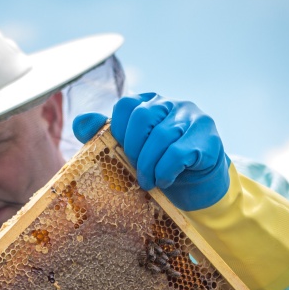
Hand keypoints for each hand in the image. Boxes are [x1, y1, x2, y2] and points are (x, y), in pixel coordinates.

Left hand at [72, 93, 230, 210]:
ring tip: (148, 183)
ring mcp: (193, 118)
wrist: (198, 187)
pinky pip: (179, 152)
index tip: (121, 152)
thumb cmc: (160, 165)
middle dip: (133, 148)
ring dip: (149, 165)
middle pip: (142, 116)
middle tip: (135, 171)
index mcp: (151, 103)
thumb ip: (104, 135)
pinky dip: (166, 170)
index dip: (118, 130)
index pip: (126, 104)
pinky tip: (165, 180)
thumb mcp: (130, 151)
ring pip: (161, 136)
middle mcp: (173, 104)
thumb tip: (80, 122)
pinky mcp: (208, 138)